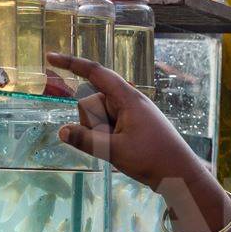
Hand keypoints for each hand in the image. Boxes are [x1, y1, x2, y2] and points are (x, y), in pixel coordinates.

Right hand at [51, 53, 211, 194]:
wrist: (179, 174)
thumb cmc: (152, 159)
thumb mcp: (114, 151)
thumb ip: (85, 140)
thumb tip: (61, 131)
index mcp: (127, 98)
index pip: (96, 73)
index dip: (72, 64)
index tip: (51, 58)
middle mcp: (128, 101)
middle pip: (91, 103)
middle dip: (92, 123)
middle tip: (113, 143)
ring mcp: (129, 113)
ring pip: (97, 117)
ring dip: (100, 133)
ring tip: (121, 148)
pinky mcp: (130, 124)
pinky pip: (106, 126)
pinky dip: (106, 138)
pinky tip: (122, 150)